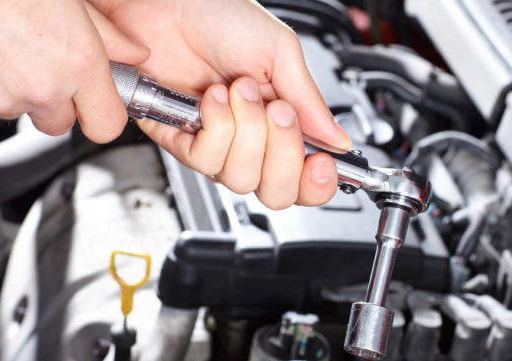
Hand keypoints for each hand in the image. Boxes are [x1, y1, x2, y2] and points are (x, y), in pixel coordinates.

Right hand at [0, 0, 147, 141]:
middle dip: (56, 102)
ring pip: (19, 111)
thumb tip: (135, 53)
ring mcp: (0, 97)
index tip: (99, 105)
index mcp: (78, 65)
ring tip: (5, 47)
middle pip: (60, 124)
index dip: (103, 115)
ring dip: (17, 90)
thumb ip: (109, 36)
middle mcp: (42, 89)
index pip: (107, 126)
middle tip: (43, 64)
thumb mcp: (74, 1)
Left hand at [90, 0, 351, 207]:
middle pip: (275, 192)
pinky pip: (204, 160)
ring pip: (240, 178)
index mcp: (281, 125)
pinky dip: (215, 124)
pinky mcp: (181, 140)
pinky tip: (213, 97)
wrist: (173, 2)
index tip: (321, 163)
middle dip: (281, 153)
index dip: (316, 183)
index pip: (304, 180)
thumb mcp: (280, 54)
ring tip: (238, 90)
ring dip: (246, 130)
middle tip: (278, 111)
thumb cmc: (222, 18)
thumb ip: (310, 104)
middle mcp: (249, 142)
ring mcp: (216, 144)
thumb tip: (338, 142)